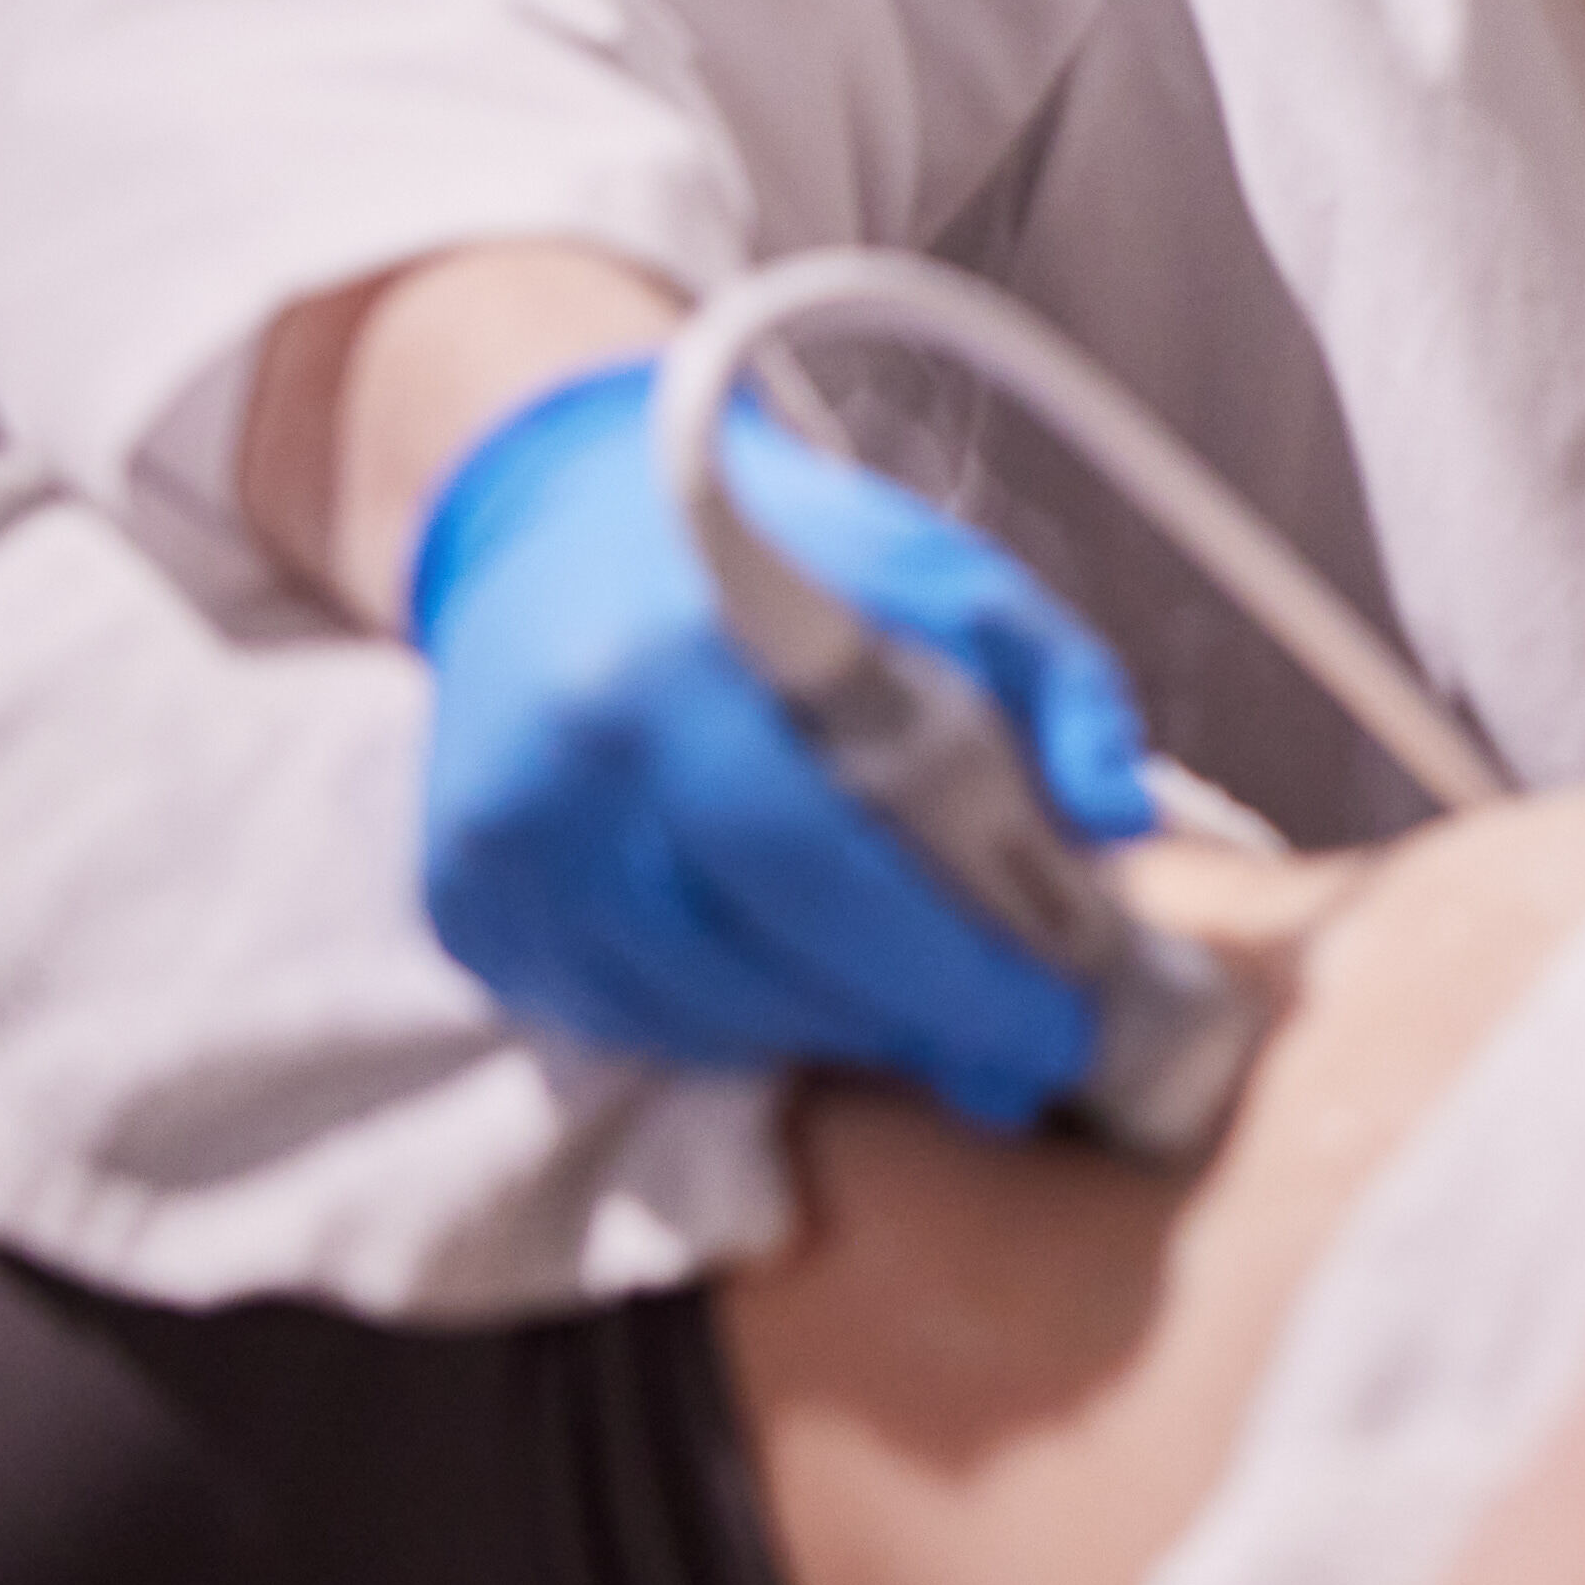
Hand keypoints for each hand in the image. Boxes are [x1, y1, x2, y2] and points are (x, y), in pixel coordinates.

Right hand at [403, 361, 1157, 1131]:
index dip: (953, 960)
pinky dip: (729, 1027)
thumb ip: (1056, 690)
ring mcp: (495, 843)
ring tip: (934, 1022)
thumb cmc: (797, 563)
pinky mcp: (463, 904)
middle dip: (914, 1018)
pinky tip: (809, 996)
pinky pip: (616, 1016)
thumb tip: (1121, 825)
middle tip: (1024, 1055)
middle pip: (758, 952)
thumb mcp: (950, 579)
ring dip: (832, 1034)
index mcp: (683, 657)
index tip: (1069, 1019)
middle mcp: (563, 758)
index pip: (826, 855)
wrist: (572, 529)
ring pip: (691, 1006)